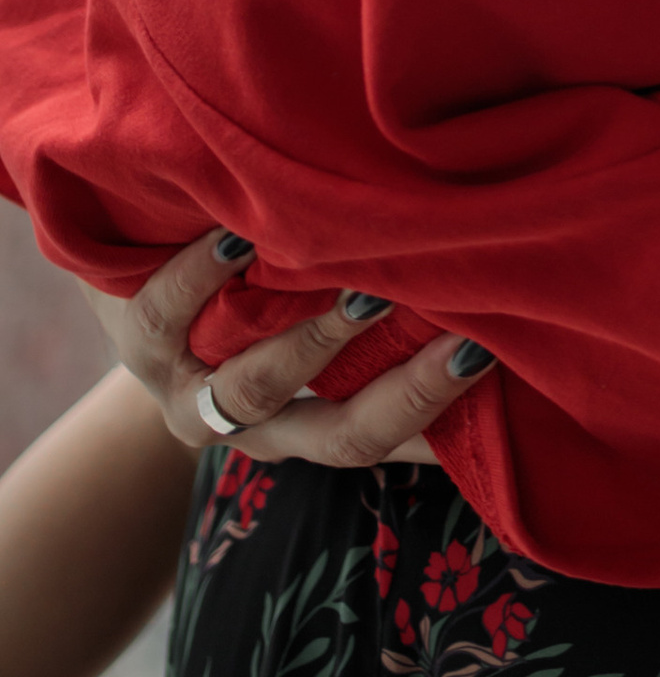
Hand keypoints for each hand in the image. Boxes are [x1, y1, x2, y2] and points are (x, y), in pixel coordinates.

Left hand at [84, 229, 493, 469]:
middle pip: (341, 436)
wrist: (141, 303)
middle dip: (405, 390)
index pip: (395, 438)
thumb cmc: (264, 311)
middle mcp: (262, 430)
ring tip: (358, 289)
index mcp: (317, 431)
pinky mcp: (138, 342)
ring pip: (255, 388)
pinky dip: (201, 278)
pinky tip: (236, 238)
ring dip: (312, 341)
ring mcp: (198, 395)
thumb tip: (504, 327)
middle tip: (461, 336)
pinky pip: (163, 318)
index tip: (493, 353)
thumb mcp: (329, 344)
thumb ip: (400, 344)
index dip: (442, 407)